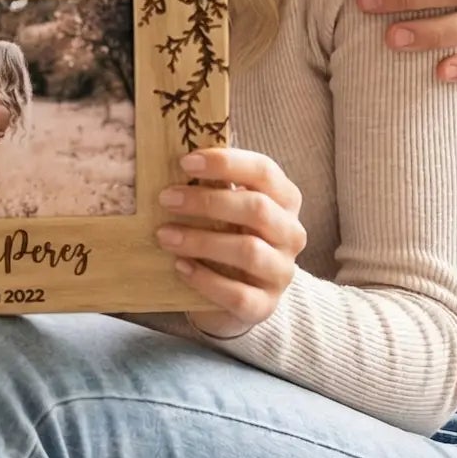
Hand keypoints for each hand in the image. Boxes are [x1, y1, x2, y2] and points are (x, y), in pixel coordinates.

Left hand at [157, 148, 305, 337]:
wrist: (235, 294)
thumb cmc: (227, 236)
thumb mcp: (225, 207)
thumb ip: (212, 183)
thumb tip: (174, 151)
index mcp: (285, 199)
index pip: (264, 172)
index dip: (226, 163)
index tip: (185, 162)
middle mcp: (291, 234)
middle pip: (258, 209)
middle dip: (207, 202)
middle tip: (166, 198)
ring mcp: (281, 272)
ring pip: (248, 252)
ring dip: (201, 240)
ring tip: (164, 235)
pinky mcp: (265, 306)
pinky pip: (238, 294)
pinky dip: (205, 279)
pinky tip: (180, 267)